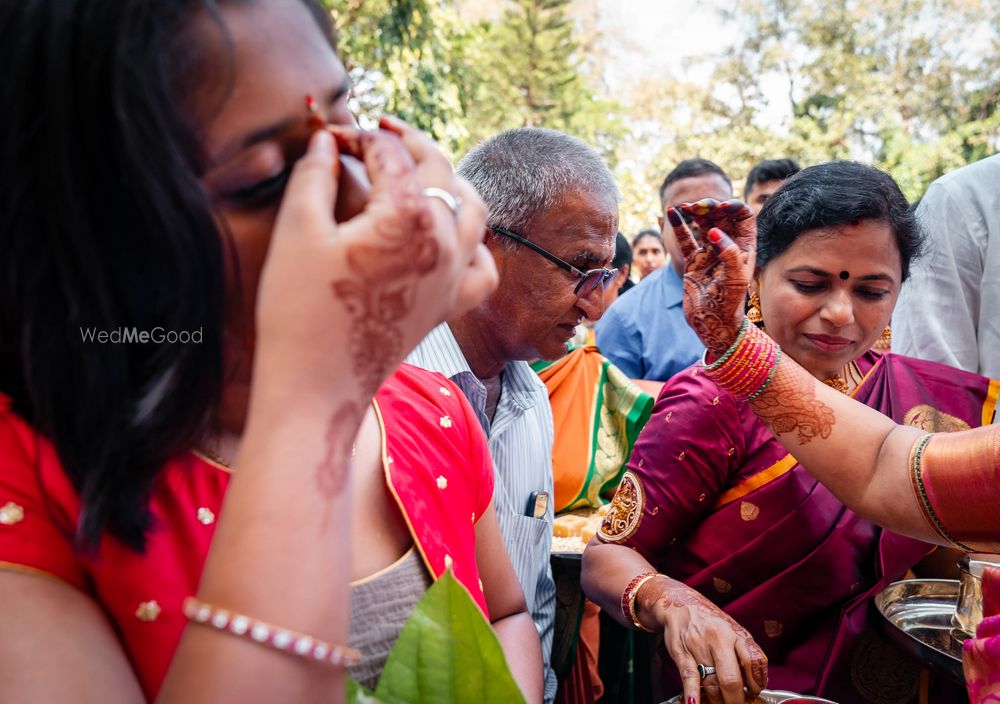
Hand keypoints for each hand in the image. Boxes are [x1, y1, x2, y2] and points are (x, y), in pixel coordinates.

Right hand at [253, 117, 496, 400]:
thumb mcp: (296, 231)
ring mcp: (454, 276)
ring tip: (418, 170)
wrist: (315, 387)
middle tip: (378, 130)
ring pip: (473, 208)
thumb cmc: (298, 311)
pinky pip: (482, 264)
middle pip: (439, 169)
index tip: (330, 136)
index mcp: (407, 216)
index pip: (389, 154)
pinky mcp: (451, 305)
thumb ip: (313, 174)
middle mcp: (445, 241)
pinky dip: (472, 240)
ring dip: (448, 180)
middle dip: (408, 142)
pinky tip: (449, 234)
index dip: (357, 136)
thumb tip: (327, 140)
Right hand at [644, 579, 766, 703]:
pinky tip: (695, 703)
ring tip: (720, 702)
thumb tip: (755, 682)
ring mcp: (698, 646)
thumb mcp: (732, 630)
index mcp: (735, 634)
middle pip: (731, 678)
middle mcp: (718, 639)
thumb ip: (744, 653)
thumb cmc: (709, 621)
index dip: (756, 683)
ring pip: (711, 683)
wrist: (678, 605)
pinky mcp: (681, 653)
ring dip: (718, 700)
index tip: (753, 693)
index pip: (753, 662)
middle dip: (735, 700)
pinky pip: (689, 676)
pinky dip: (693, 693)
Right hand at [666, 199, 755, 357]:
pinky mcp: (694, 261)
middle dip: (710, 207)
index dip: (734, 208)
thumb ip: (728, 254)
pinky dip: (679, 226)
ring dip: (695, 212)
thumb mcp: (734, 279)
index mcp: (744, 248)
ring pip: (704, 224)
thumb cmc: (729, 303)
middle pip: (721, 217)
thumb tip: (714, 232)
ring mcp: (710, 253)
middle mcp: (728, 246)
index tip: (722, 207)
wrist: (712, 322)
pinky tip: (672, 213)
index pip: (743, 218)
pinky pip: (686, 240)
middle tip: (697, 207)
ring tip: (684, 206)